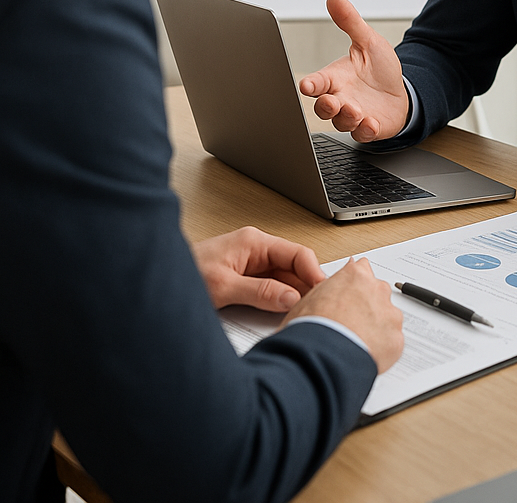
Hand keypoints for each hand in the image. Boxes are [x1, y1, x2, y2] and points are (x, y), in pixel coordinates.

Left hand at [192, 226, 325, 310]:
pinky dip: (279, 297)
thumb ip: (260, 291)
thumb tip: (290, 297)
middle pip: (294, 266)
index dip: (314, 273)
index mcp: (254, 241)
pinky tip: (282, 310)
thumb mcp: (223, 287)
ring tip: (302, 311)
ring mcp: (251, 262)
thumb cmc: (184, 273)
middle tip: (316, 307)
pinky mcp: (245, 275)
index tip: (323, 292)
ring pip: (284, 276)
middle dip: (305, 285)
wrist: (155, 278)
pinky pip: (271, 284)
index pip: (297, 253)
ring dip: (292, 293)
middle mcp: (256, 248)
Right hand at [286, 258, 403, 372]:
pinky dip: (381, 349)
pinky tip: (363, 354)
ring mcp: (390, 314)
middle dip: (367, 307)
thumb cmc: (311, 328)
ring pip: (387, 319)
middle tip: (349, 325)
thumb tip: (333, 285)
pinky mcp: (396, 339)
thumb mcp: (309, 298)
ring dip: (376, 328)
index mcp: (356, 276)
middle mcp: (377, 290)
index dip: (354, 286)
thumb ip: (329, 287)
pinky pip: (391, 342)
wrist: (322, 355)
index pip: (362, 270)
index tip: (349, 296)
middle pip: (377, 294)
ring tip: (354, 343)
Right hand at [298, 0, 408, 142]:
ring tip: (356, 110)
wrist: (401, 91)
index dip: (311, 85)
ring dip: (346, 118)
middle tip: (331, 102)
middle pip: (323, 107)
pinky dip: (365, 130)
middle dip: (325, 107)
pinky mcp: (368, 128)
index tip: (306, 86)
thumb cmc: (378, 69)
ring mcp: (353, 115)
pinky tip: (371, 123)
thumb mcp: (368, 41)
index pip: (317, 82)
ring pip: (341, 122)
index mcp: (335, 78)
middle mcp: (341, 98)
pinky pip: (362, 134)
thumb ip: (350, 22)